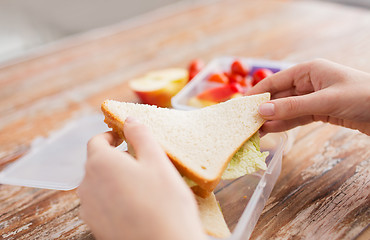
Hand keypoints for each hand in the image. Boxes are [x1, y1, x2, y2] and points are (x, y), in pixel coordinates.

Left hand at [78, 117, 206, 239]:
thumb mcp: (157, 161)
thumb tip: (129, 120)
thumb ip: (141, 135)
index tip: (125, 137)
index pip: (97, 141)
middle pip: (97, 162)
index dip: (112, 136)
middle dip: (116, 157)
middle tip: (142, 162)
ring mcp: (89, 208)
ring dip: (115, 178)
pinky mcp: (95, 225)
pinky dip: (114, 197)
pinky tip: (136, 204)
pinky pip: (101, 203)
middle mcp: (87, 184)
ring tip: (142, 185)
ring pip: (99, 183)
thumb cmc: (164, 203)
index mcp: (100, 163)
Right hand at [248, 59, 369, 134]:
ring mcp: (314, 97)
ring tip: (255, 130)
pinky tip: (272, 130)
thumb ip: (292, 107)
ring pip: (286, 108)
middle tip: (245, 121)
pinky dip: (285, 124)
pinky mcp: (320, 111)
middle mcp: (309, 82)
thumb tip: (262, 111)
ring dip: (272, 118)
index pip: (276, 81)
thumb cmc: (363, 97)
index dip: (257, 93)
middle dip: (263, 108)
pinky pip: (297, 117)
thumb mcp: (325, 101)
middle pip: (279, 96)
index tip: (241, 104)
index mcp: (309, 70)